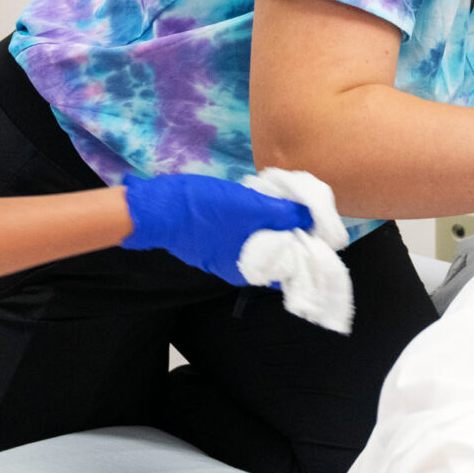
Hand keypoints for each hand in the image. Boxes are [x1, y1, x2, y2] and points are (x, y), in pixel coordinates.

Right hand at [120, 174, 314, 285]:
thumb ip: (283, 214)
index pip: (291, 269)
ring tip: (279, 202)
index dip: (307, 247)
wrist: (157, 208)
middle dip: (290, 233)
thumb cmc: (205, 210)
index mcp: (250, 271)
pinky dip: (253, 224)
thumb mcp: (250, 207)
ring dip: (271, 226)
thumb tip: (310, 217)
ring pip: (259, 244)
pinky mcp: (211, 243)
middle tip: (298, 208)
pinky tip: (255, 203)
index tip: (316, 225)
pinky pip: (242, 237)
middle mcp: (237, 271)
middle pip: (277, 256)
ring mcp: (222, 258)